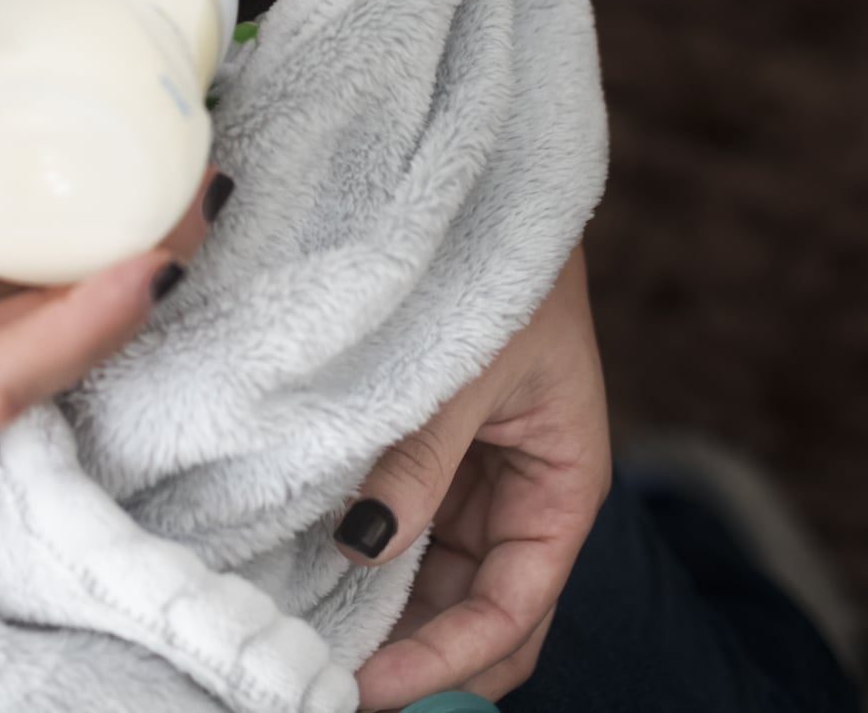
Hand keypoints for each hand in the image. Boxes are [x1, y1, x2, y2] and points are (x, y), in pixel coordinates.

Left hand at [343, 247, 609, 709]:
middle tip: (332, 686)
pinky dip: (363, 566)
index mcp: (560, 490)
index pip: (510, 611)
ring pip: (433, 587)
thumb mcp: (468, 369)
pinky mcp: (426, 460)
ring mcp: (471, 486)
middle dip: (419, 664)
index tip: (373, 686)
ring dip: (385, 623)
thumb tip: (365, 544)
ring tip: (310, 649)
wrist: (488, 203)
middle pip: (476, 618)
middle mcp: (518, 502)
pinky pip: (400, 533)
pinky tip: (307, 584)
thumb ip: (420, 457)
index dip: (446, 661)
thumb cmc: (504, 275)